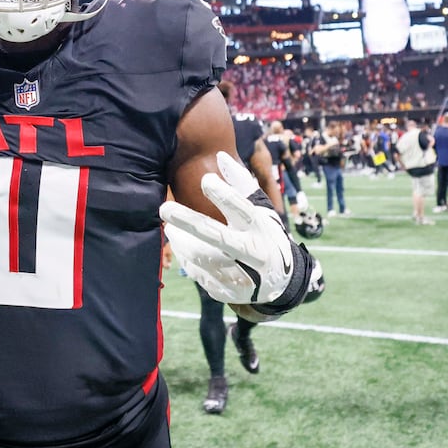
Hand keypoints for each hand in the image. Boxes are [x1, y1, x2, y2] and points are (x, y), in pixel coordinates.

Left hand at [160, 152, 293, 303]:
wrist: (283, 281)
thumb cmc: (264, 234)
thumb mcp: (261, 209)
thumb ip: (241, 183)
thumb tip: (220, 155)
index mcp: (261, 228)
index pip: (243, 209)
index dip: (224, 195)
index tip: (205, 180)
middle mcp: (255, 253)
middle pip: (217, 236)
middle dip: (189, 221)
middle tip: (164, 208)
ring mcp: (244, 276)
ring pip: (202, 257)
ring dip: (182, 242)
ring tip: (171, 229)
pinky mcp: (232, 293)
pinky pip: (200, 275)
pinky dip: (188, 260)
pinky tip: (183, 248)